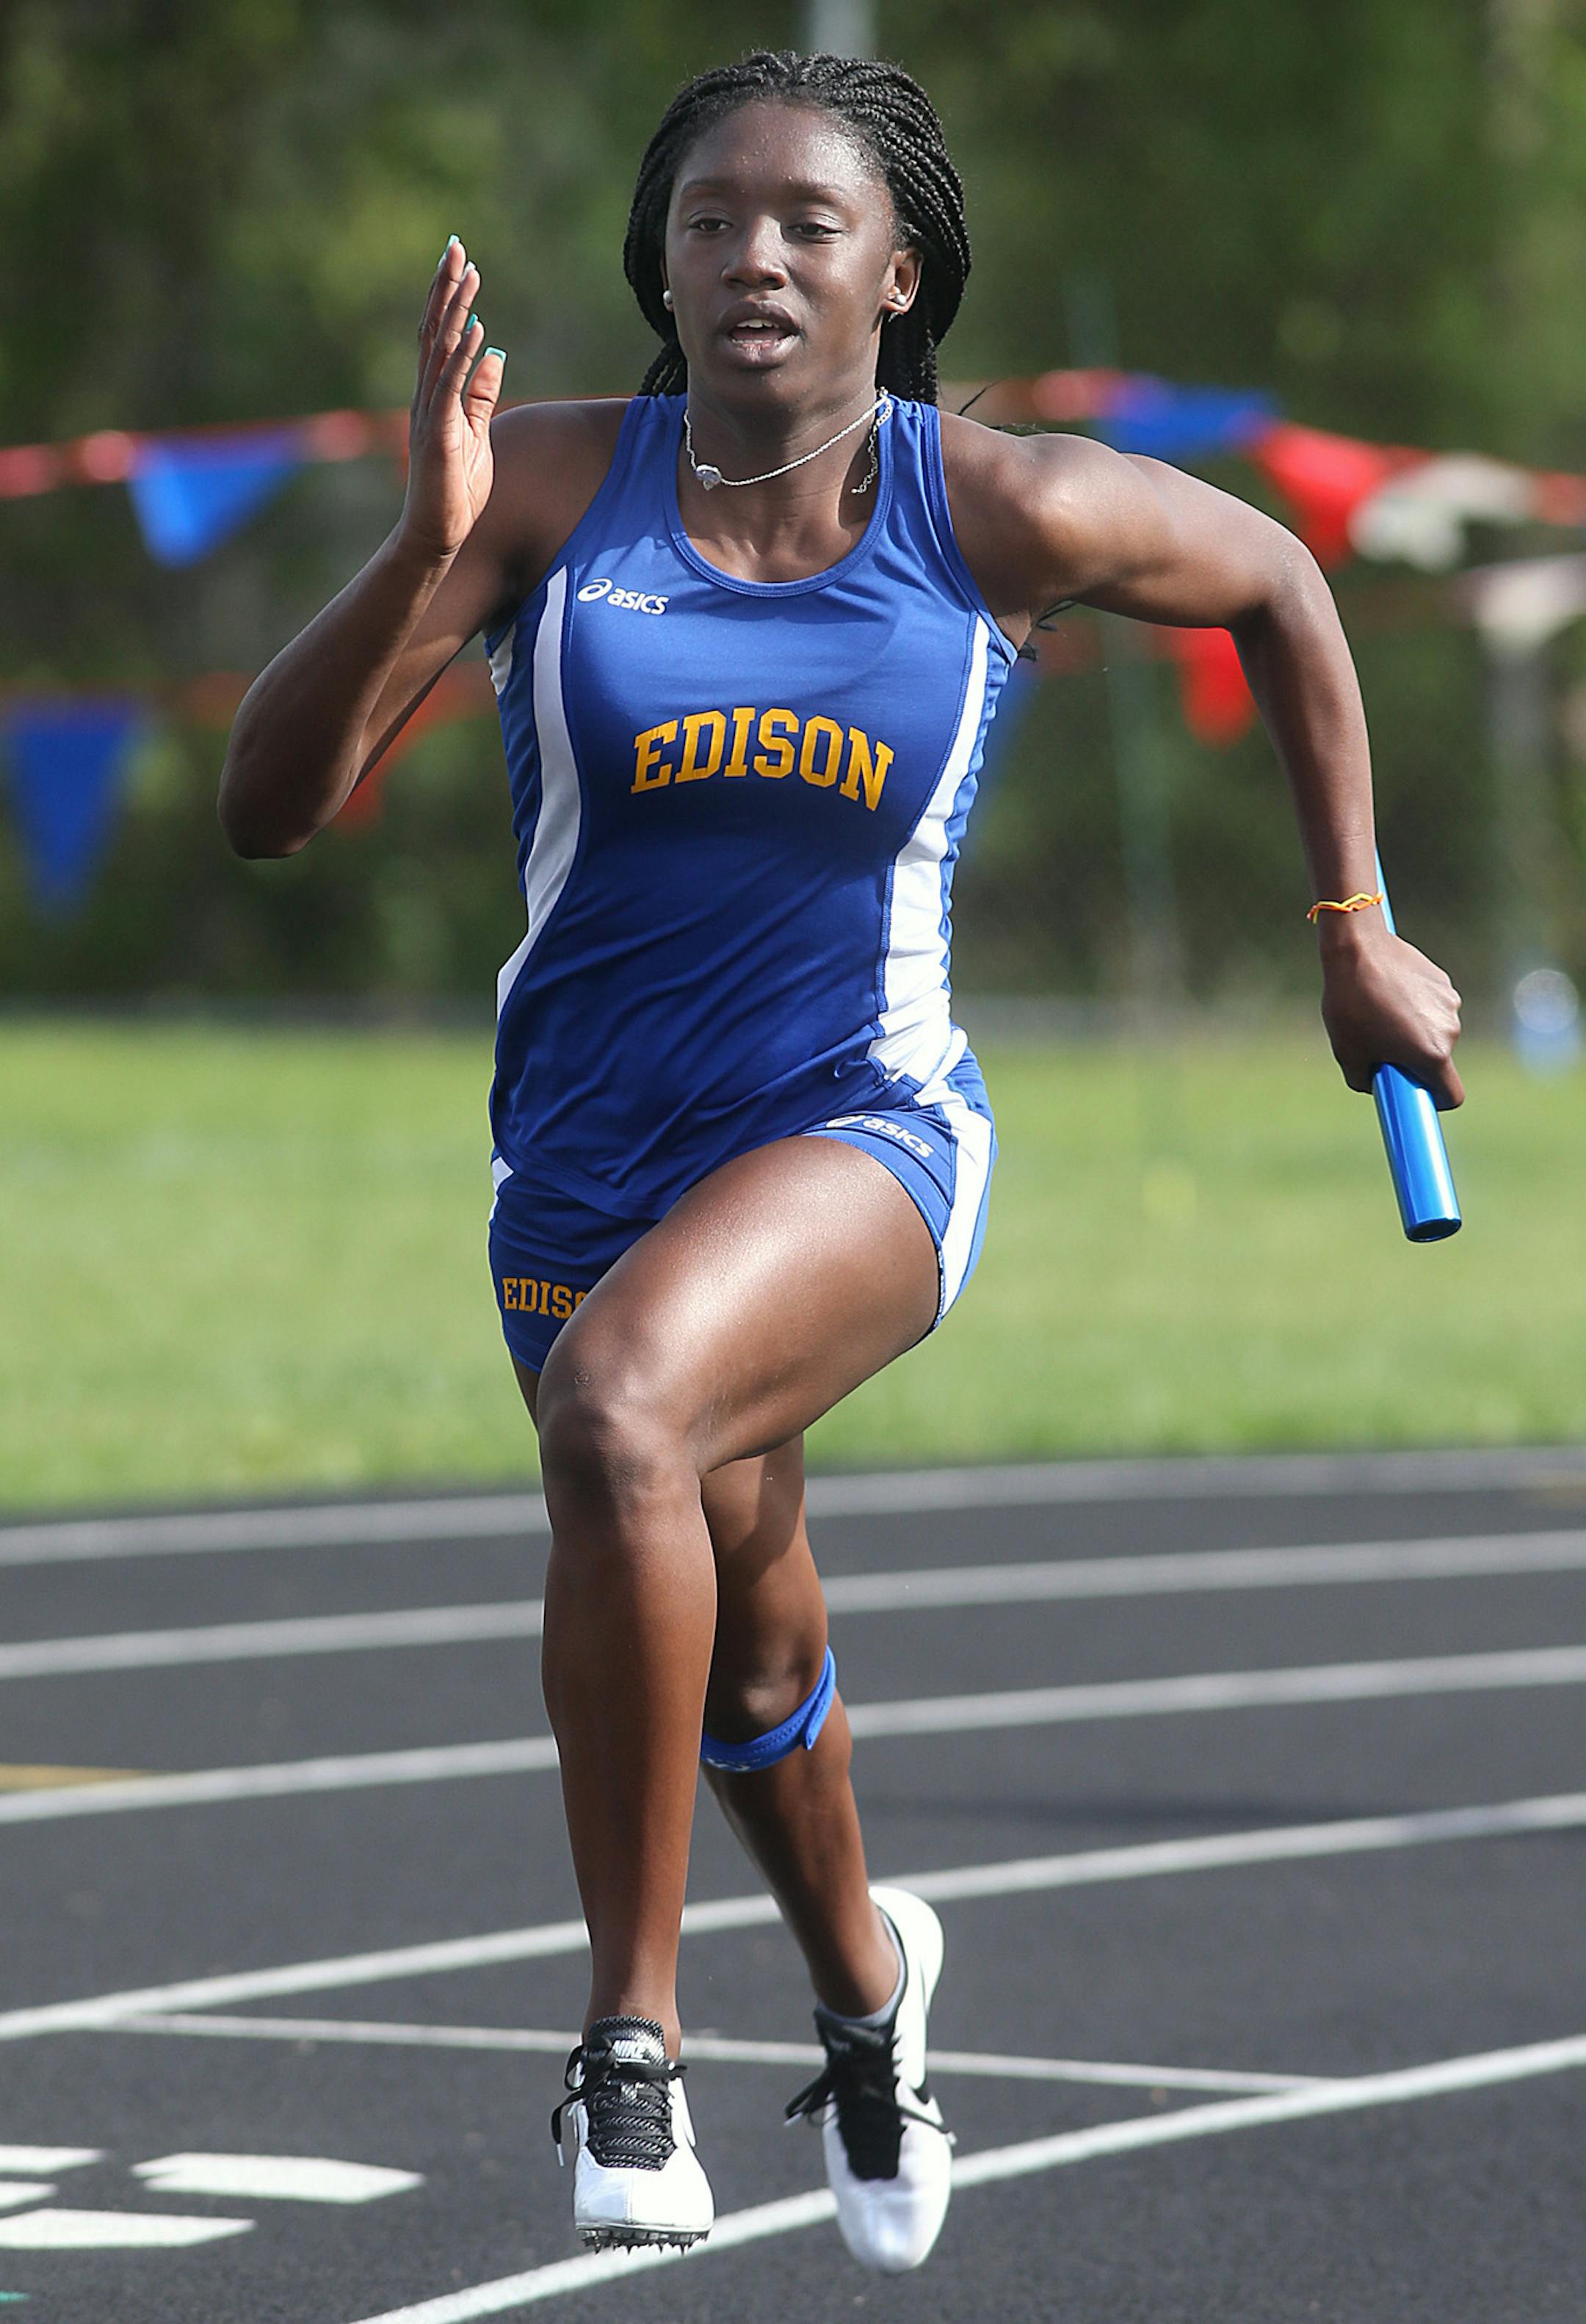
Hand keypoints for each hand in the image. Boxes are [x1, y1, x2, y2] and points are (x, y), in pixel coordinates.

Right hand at [400, 237, 505, 561]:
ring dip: (455, 310)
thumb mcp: (477, 434)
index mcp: (435, 395)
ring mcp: (430, 414)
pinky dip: (464, 357)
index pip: (440, 335)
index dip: (449, 297)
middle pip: (434, 331)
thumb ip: (483, 394)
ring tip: (468, 274)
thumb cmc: (455, 490)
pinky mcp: (440, 435)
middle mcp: (427, 397)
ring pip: (440, 351)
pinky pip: (451, 388)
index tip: (461, 261)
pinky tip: (476, 328)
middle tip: (456, 247)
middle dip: (446, 288)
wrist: (436, 535)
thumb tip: (495, 352)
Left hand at [1319, 914, 1463, 1107]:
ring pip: (1434, 1032)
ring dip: (1413, 1031)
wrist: (1358, 950)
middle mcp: (1450, 1032)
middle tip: (1380, 1044)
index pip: (1451, 1095)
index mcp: (1432, 1055)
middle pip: (1437, 1061)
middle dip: (1413, 1059)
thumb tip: (1377, 1084)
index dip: (1434, 1101)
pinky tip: (1389, 993)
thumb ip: (1366, 1081)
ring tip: (1380, 1013)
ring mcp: (1450, 1004)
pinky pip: (1432, 1007)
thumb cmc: (1351, 1006)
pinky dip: (1415, 1007)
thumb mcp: (1348, 1054)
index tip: (1415, 1093)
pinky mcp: (1444, 982)